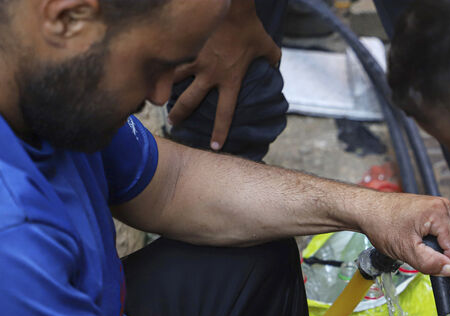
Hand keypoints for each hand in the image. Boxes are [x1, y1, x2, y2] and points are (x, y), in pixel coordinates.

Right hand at [166, 0, 280, 150]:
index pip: (225, 113)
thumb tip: (276, 66)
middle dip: (180, 116)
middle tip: (173, 125)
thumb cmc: (250, 27)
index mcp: (231, 80)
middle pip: (191, 103)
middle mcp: (210, 74)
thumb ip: (272, 59)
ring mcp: (195, 60)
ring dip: (164, 91)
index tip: (214, 147)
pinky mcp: (186, 46)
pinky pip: (170, 61)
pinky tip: (152, 74)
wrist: (230, 7)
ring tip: (157, 99)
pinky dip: (162, 69)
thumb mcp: (268, 46)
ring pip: (174, 81)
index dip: (219, 131)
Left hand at [358, 191, 449, 286]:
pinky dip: (436, 244)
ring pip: (448, 238)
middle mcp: (441, 206)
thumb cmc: (381, 224)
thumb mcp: (406, 249)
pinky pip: (441, 231)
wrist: (367, 210)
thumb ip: (430, 262)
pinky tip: (426, 251)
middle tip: (441, 278)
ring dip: (442, 252)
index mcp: (438, 213)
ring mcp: (437, 206)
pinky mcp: (431, 209)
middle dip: (448, 261)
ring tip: (429, 263)